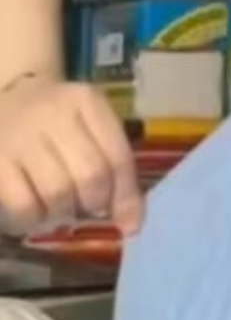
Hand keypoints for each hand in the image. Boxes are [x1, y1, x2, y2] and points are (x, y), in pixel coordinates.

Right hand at [0, 75, 142, 236]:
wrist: (3, 96)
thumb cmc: (54, 120)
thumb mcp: (89, 126)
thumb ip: (113, 167)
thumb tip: (130, 223)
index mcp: (86, 103)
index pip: (118, 157)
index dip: (127, 197)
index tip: (128, 223)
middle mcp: (53, 113)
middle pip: (90, 176)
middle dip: (95, 203)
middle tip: (85, 206)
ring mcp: (19, 136)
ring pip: (57, 193)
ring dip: (63, 213)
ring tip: (58, 206)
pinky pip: (23, 205)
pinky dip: (33, 220)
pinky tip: (34, 214)